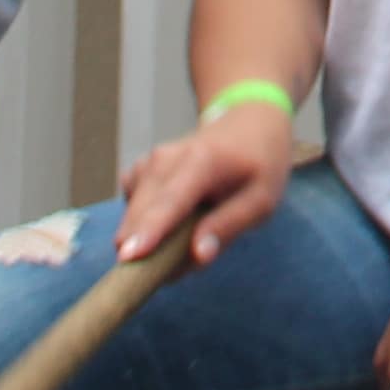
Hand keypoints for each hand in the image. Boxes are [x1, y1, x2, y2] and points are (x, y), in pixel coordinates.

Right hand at [111, 104, 297, 266]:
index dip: (148, 232)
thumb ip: (229, 226)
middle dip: (150, 252)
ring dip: (152, 240)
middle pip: (141, 216)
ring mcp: (149, 163)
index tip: (127, 257)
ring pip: (133, 217)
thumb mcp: (262, 199)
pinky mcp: (140, 171)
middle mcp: (165, 159)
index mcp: (201, 162)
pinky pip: (133, 210)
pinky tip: (177, 218)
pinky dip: (148, 225)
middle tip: (183, 265)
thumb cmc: (258, 165)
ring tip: (192, 233)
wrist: (247, 124)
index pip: (170, 202)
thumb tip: (199, 254)